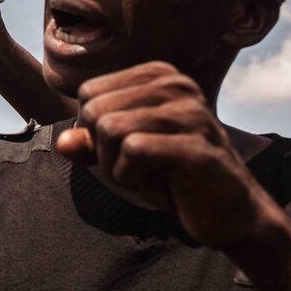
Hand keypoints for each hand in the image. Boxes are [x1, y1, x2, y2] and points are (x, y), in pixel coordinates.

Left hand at [56, 61, 278, 248]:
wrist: (228, 214)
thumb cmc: (172, 178)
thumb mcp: (121, 156)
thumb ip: (89, 144)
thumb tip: (61, 142)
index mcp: (159, 76)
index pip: (89, 93)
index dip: (94, 131)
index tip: (127, 149)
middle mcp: (176, 85)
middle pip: (95, 110)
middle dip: (102, 150)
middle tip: (135, 168)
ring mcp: (189, 112)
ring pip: (109, 129)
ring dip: (116, 166)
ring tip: (148, 175)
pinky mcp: (194, 144)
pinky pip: (131, 151)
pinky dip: (131, 176)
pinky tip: (159, 184)